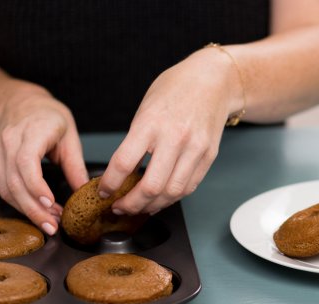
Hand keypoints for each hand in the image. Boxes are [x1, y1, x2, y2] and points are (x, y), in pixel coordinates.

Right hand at [0, 90, 88, 234]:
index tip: (50, 203)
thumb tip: (86, 192)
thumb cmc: (48, 117)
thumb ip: (76, 165)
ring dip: (29, 210)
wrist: (20, 104)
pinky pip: (5, 189)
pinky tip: (40, 212)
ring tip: (50, 222)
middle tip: (53, 226)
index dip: (36, 185)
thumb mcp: (70, 136)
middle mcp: (9, 143)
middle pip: (15, 182)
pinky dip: (22, 204)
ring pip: (7, 189)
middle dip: (34, 209)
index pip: (26, 162)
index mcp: (31, 132)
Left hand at [98, 47, 242, 214]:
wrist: (214, 80)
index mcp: (151, 123)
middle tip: (120, 207)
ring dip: (152, 206)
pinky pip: (188, 187)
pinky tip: (160, 199)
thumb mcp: (146, 109)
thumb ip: (135, 140)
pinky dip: (172, 198)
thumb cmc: (176, 89)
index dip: (110, 184)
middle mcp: (175, 138)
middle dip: (131, 204)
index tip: (104, 192)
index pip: (125, 163)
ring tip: (140, 207)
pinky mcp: (208, 157)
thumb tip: (122, 173)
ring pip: (171, 193)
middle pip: (150, 186)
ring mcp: (195, 149)